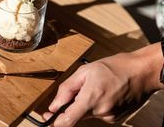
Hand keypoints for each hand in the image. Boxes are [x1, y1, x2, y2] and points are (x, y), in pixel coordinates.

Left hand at [43, 44, 162, 126]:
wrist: (142, 72)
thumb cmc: (115, 67)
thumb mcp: (85, 71)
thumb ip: (67, 89)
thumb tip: (55, 104)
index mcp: (91, 99)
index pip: (67, 121)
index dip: (54, 122)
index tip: (47, 117)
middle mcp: (101, 112)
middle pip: (77, 115)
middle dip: (73, 104)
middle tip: (80, 88)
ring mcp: (110, 117)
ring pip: (88, 113)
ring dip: (86, 102)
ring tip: (97, 85)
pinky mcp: (116, 118)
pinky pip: (99, 113)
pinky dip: (96, 104)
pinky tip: (104, 91)